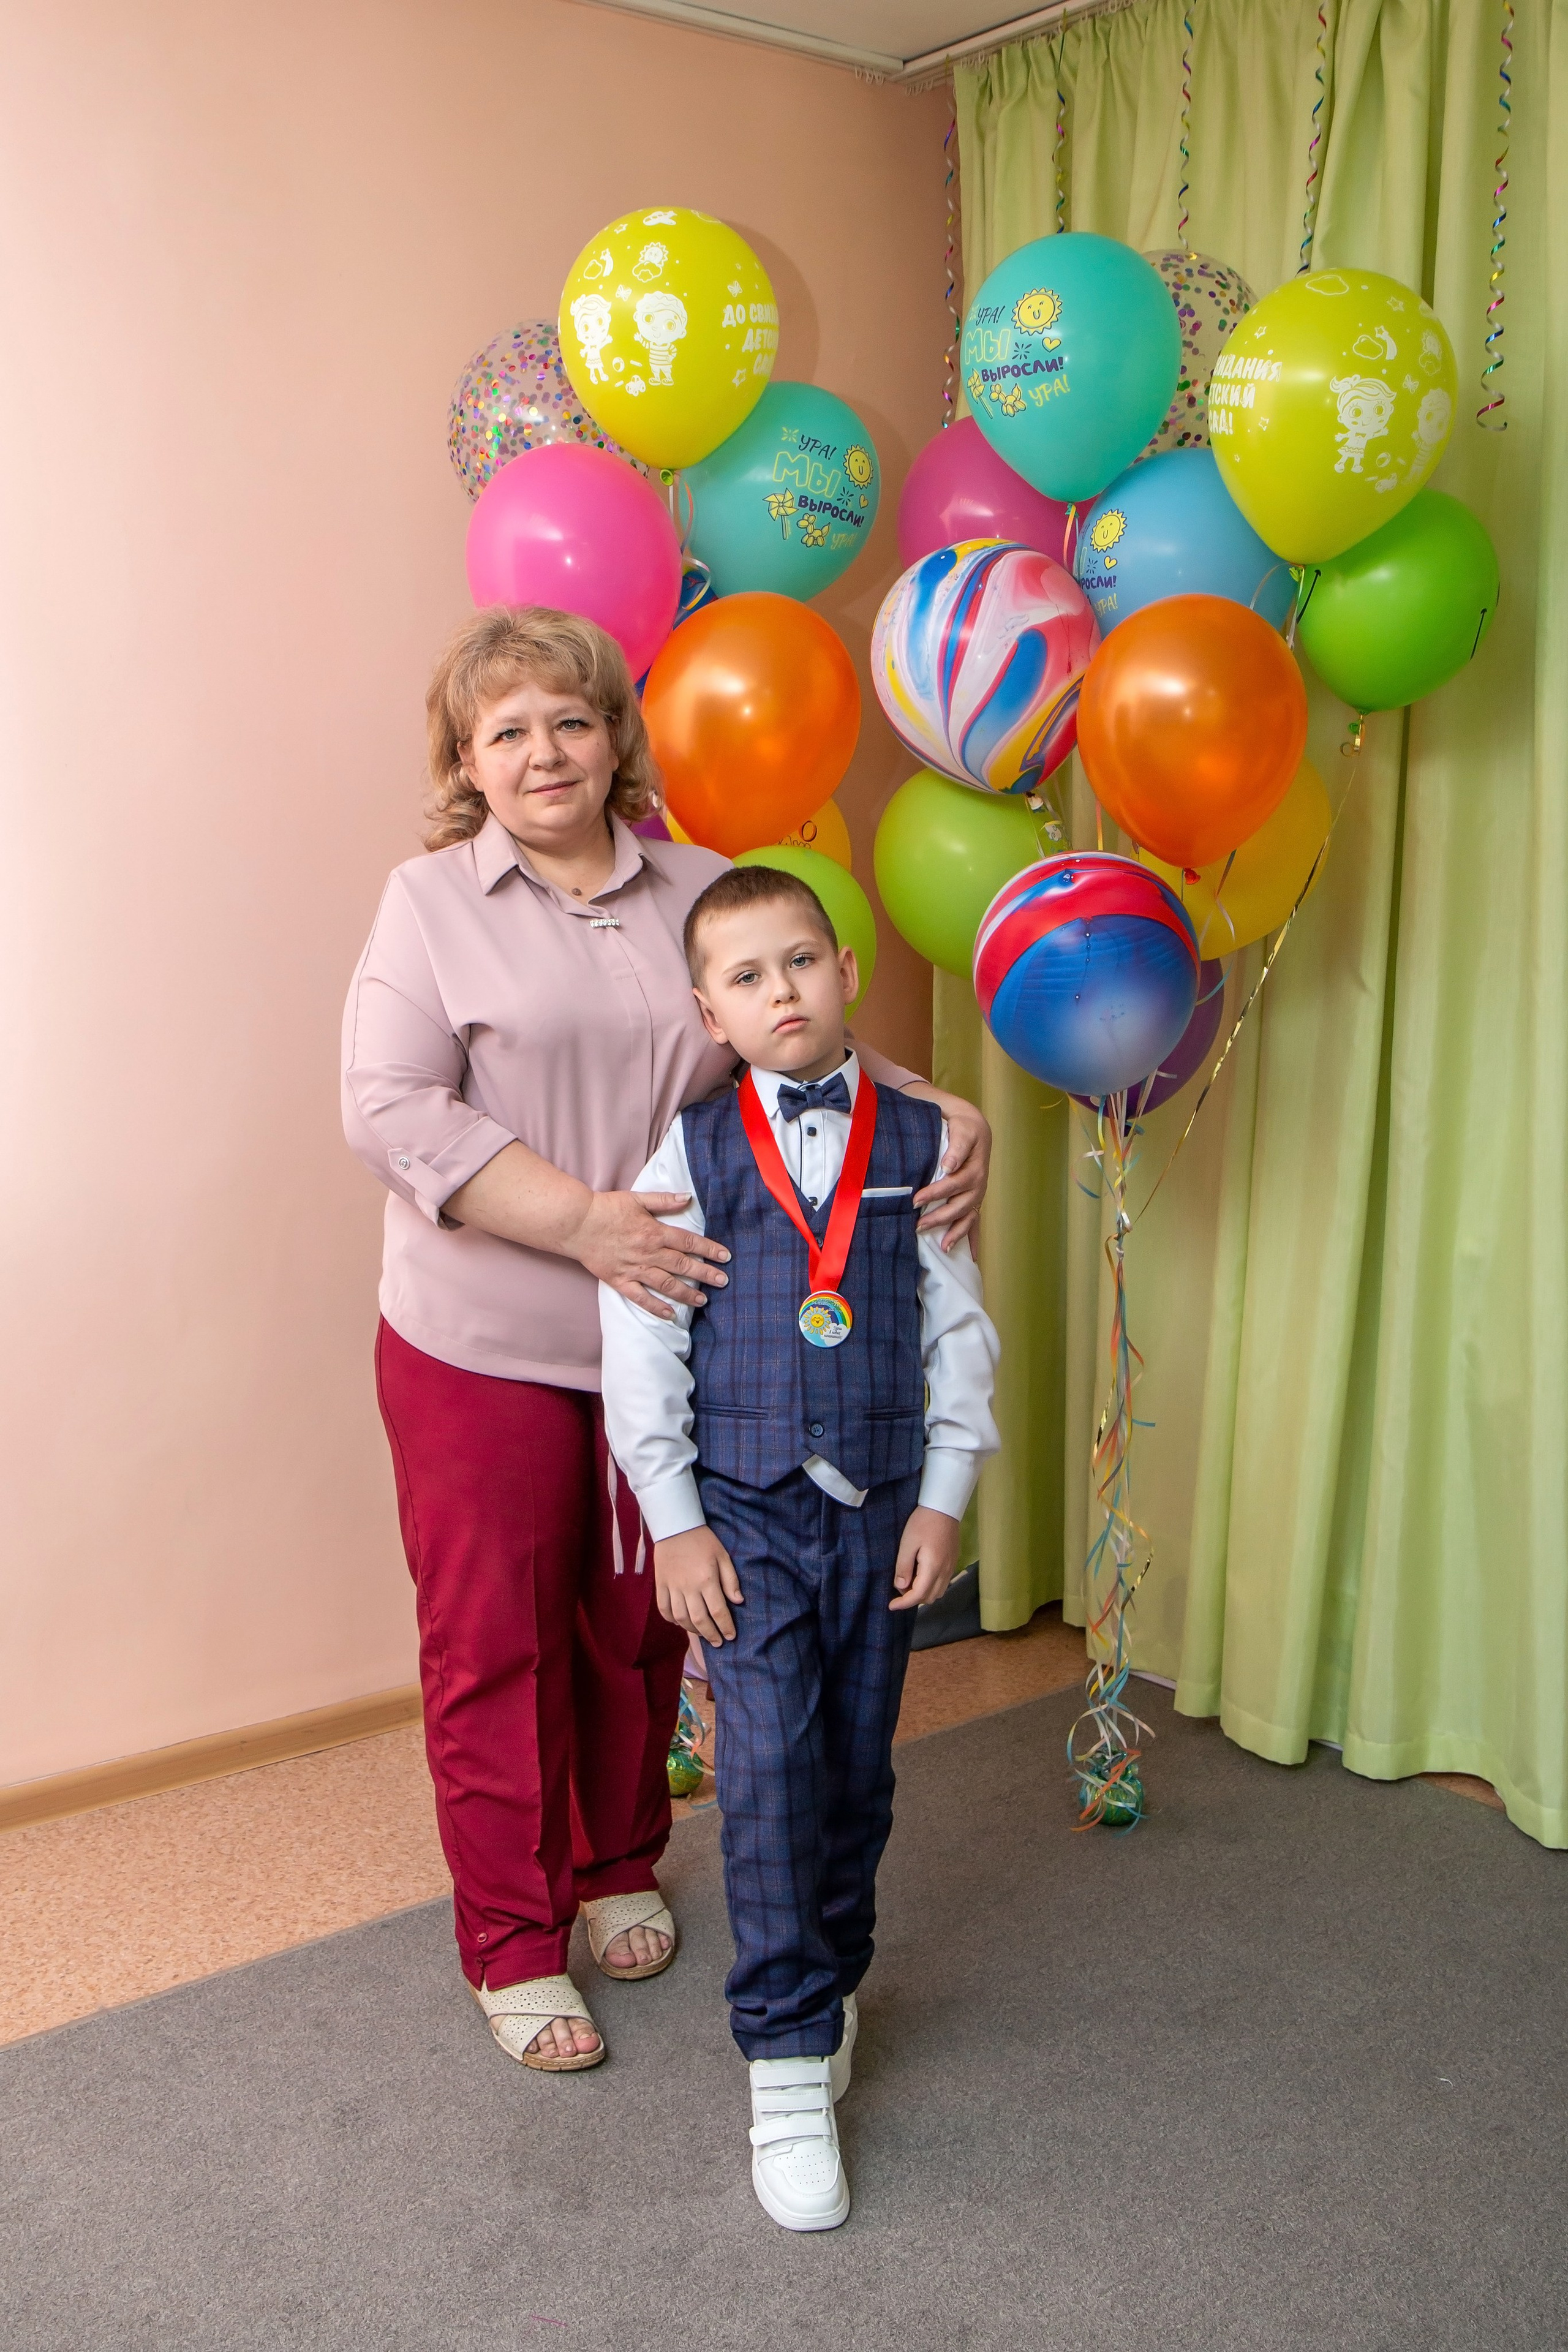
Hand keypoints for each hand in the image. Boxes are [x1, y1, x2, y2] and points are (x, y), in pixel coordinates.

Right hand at [570, 1191, 729, 1319]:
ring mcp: (634, 1269)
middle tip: (723, 1281)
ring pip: (666, 1284)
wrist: (577, 1223)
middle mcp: (648, 1253)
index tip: (725, 1257)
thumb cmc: (606, 1208)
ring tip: (703, 1300)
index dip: (709, 1249)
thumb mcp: (637, 1198)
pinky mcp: (620, 1281)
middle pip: (683, 1265)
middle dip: (705, 1274)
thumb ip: (664, 1199)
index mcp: (655, 1232)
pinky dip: (656, 1307)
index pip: (689, 1242)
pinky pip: (641, 1298)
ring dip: (686, 1293)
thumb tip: (688, 1197)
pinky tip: (670, 1315)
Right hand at [655, 1527, 743, 1644]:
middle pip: (699, 1620)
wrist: (676, 1526)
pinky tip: (680, 1623)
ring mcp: (672, 1587)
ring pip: (681, 1618)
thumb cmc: (703, 1540)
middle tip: (718, 1642)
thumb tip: (738, 1601)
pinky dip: (671, 1620)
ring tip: (702, 1634)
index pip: (718, 1611)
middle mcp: (689, 1587)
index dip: (726, 1627)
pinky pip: (663, 1609)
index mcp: (707, 1580)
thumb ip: (731, 1580)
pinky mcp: (660, 1584)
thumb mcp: (723, 1556)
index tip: (731, 1636)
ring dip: (692, 1630)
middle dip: (710, 1634)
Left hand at [889, 1507, 961, 1611]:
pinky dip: (931, 1586)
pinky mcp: (953, 1561)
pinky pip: (943, 1583)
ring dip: (923, 1593)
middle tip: (898, 1588)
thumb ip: (904, 1567)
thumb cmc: (923, 1522)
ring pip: (938, 1592)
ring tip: (909, 1581)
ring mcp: (951, 1567)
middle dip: (913, 1598)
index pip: (919, 1595)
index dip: (904, 1603)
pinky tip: (921, 1574)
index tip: (891, 1605)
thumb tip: (900, 1586)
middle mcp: (945, 1571)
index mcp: (933, 1568)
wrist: (944, 1507)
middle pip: (930, 1597)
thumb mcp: (907, 1543)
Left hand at [905, 1089, 990, 1250]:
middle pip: (959, 1205)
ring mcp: (977, 1194)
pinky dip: (973, 1239)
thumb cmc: (963, 1128)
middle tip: (918, 1224)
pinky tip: (971, 1257)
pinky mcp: (975, 1200)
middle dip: (939, 1217)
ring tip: (943, 1247)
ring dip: (955, 1233)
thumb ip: (955, 1147)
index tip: (916, 1199)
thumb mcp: (961, 1130)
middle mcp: (978, 1184)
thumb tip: (948, 1165)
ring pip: (967, 1217)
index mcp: (974, 1167)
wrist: (975, 1129)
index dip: (936, 1192)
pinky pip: (975, 1222)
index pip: (953, 1182)